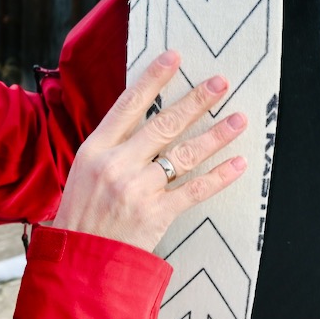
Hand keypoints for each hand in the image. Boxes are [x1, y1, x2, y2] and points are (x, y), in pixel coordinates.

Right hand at [53, 51, 248, 251]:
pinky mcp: (156, 214)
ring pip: (184, 154)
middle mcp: (117, 164)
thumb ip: (112, 147)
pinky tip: (238, 164)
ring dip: (215, 135)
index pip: (128, 105)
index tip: (174, 57)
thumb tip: (144, 121)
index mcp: (95, 149)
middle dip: (195, 101)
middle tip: (220, 82)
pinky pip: (195, 190)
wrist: (80, 261)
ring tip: (239, 119)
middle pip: (162, 124)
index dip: (153, 79)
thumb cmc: (81, 214)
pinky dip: (219, 177)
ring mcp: (137, 189)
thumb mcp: (84, 171)